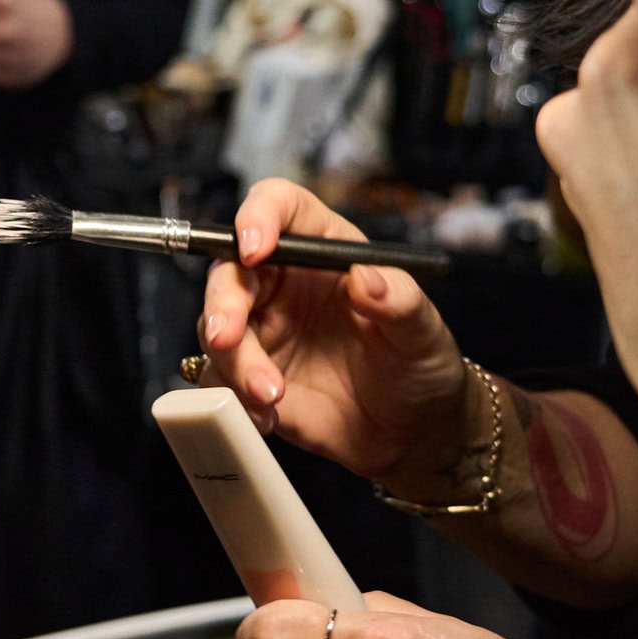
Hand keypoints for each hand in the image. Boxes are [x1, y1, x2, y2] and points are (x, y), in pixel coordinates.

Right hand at [196, 180, 471, 496]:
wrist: (410, 430)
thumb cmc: (417, 364)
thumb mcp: (421, 329)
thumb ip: (398, 299)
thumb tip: (365, 276)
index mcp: (323, 248)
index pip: (280, 207)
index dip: (259, 216)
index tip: (255, 247)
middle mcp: (284, 282)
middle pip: (230, 268)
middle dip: (223, 301)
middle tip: (228, 336)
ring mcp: (263, 328)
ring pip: (216, 326)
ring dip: (234, 360)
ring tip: (271, 394)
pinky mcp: (249, 374)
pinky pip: (220, 378)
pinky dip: (234, 396)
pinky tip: (268, 414)